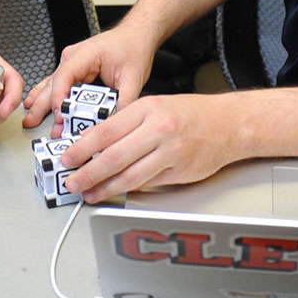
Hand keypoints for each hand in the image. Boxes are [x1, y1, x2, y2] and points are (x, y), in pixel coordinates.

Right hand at [21, 23, 160, 137]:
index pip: (65, 76)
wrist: (135, 36)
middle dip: (42, 104)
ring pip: (51, 84)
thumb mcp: (133, 77)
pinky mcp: (73, 70)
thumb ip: (123, 101)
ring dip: (40, 102)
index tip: (59, 115)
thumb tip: (115, 122)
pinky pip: (56, 84)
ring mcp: (70, 63)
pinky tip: (34, 104)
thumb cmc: (132, 49)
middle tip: (32, 121)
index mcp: (86, 55)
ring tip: (30, 118)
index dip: (59, 96)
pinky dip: (46, 96)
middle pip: (53, 82)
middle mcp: (73, 57)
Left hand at [56, 94, 241, 203]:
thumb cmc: (190, 113)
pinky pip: (147, 183)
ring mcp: (171, 153)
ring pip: (129, 176)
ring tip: (88, 192)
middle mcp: (158, 130)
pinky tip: (114, 192)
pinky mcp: (180, 172)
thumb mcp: (154, 106)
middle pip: (113, 157)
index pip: (105, 131)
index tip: (67, 157)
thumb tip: (94, 143)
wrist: (229, 124)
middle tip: (72, 180)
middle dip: (87, 172)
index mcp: (146, 109)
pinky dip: (128, 190)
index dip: (82, 148)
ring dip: (104, 187)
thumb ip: (126, 123)